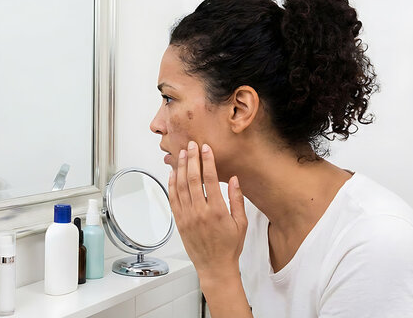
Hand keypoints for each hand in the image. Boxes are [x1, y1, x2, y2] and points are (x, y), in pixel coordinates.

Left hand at [168, 141, 247, 285]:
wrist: (215, 266)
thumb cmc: (229, 246)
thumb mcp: (241, 223)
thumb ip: (237, 200)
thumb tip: (234, 179)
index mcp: (217, 211)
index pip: (210, 179)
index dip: (207, 161)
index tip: (206, 148)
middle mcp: (199, 212)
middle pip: (192, 179)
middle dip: (192, 159)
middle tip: (191, 145)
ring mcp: (187, 217)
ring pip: (180, 186)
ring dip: (180, 168)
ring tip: (181, 154)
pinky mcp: (179, 221)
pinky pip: (173, 199)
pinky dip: (172, 184)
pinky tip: (173, 173)